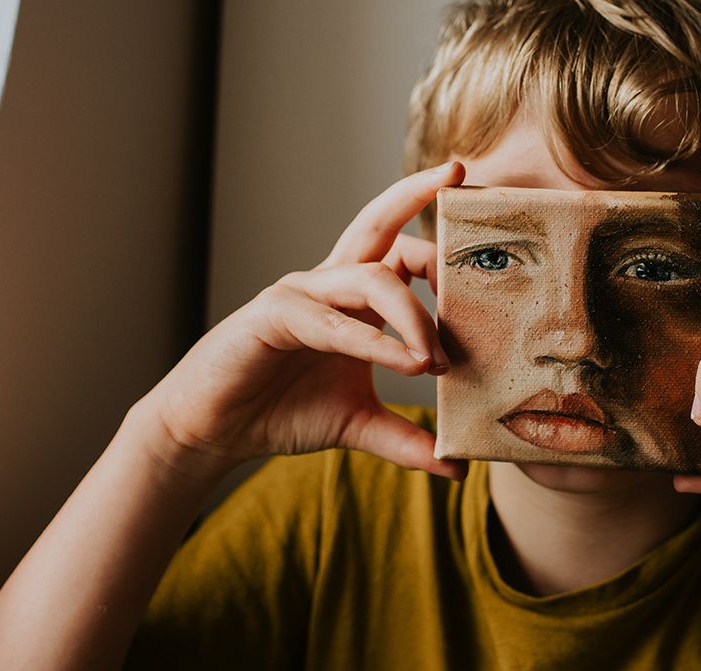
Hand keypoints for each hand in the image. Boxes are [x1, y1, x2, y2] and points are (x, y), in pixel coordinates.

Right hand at [135, 162, 468, 483]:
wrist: (215, 431)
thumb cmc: (282, 411)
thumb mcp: (360, 426)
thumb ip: (409, 440)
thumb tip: (458, 466)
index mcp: (351, 297)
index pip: (401, 252)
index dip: (441, 247)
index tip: (486, 248)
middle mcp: (328, 284)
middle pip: (377, 223)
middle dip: (416, 193)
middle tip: (459, 175)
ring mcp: (299, 295)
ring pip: (368, 278)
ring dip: (411, 316)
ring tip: (436, 360)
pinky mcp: (271, 317)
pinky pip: (329, 321)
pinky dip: (368, 341)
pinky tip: (402, 362)